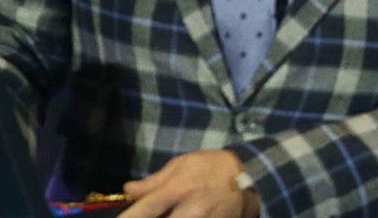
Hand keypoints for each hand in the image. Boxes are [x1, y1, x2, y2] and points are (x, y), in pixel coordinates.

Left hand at [120, 150, 257, 217]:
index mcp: (179, 189)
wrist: (249, 179)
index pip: (147, 208)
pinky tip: (178, 216)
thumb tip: (128, 190)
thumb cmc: (210, 167)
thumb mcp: (181, 164)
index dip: (129, 217)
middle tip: (145, 216)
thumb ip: (153, 181)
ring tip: (165, 215)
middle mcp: (190, 211)